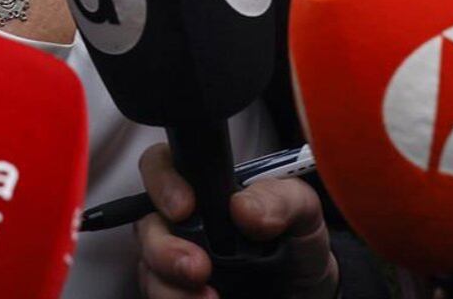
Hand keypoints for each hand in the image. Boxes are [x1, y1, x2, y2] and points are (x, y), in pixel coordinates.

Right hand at [133, 142, 338, 298]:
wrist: (305, 295)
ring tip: (210, 298)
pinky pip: (159, 297)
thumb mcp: (302, 212)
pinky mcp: (177, 294)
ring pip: (148, 269)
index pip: (162, 166)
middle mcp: (182, 224)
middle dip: (164, 248)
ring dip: (171, 288)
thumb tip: (243, 206)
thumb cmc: (295, 245)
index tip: (184, 207)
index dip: (163, 182)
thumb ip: (280, 198)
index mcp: (203, 189)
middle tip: (198, 267)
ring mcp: (174, 262)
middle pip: (147, 224)